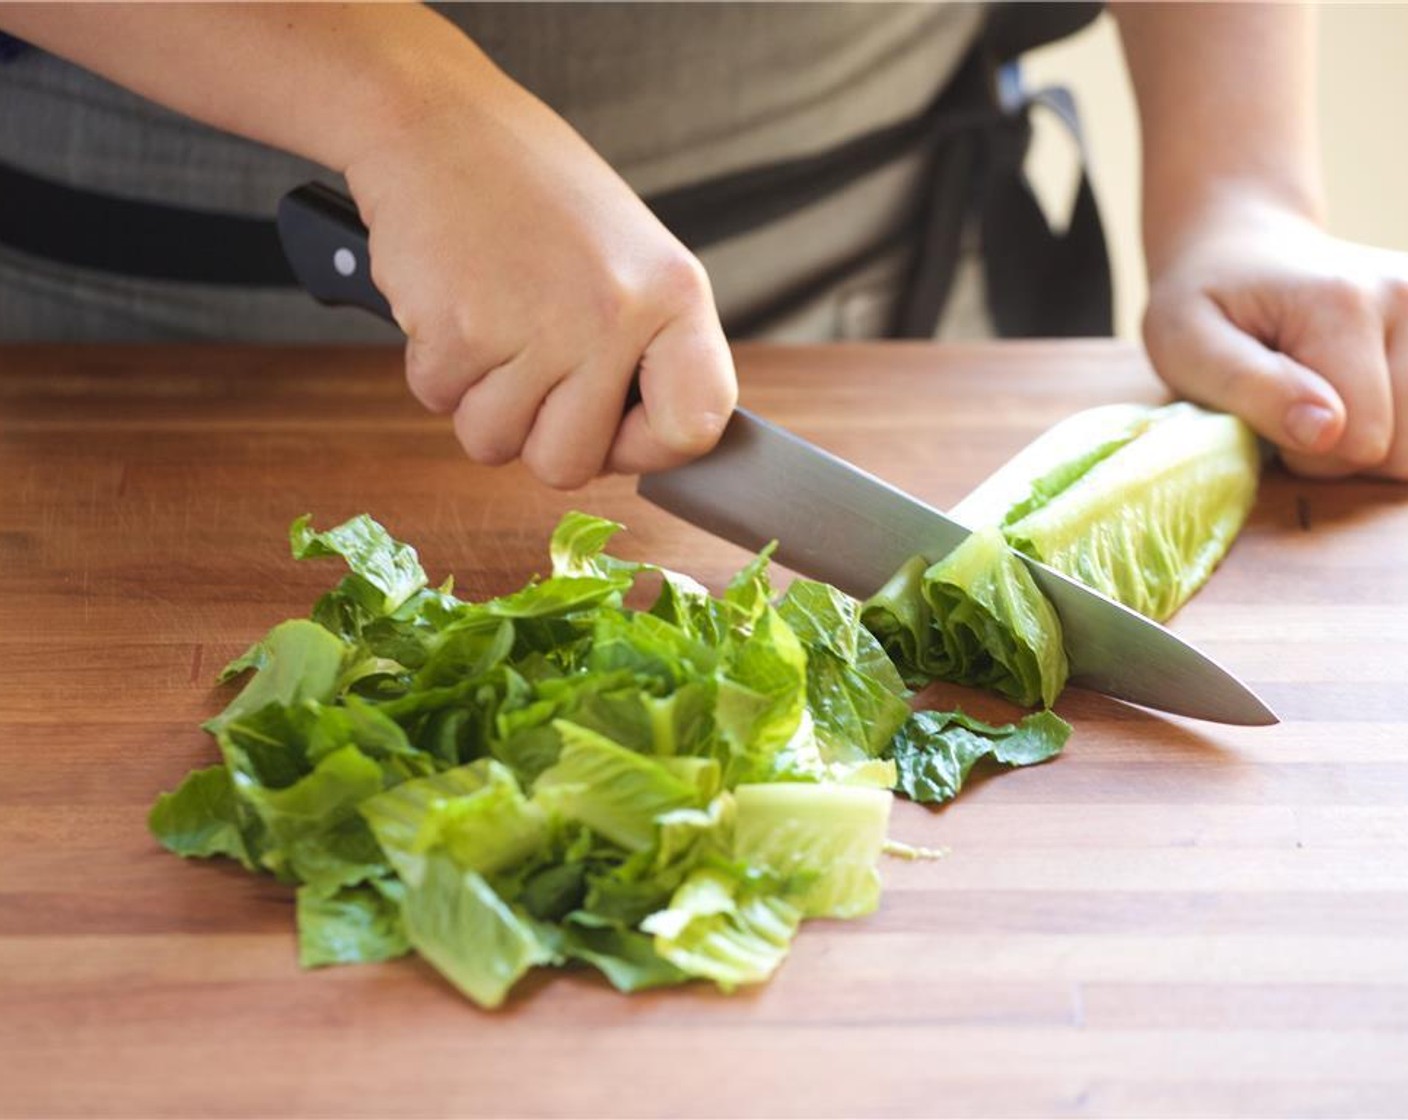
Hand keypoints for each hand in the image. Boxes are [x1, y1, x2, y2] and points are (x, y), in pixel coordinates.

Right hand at [343, 51, 735, 488]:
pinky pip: (439, 404)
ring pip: (496, 445)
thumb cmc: (531, 190)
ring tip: (489, 322)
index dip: (646, 446)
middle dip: (535, 434)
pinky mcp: (460, 332)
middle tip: (526, 367)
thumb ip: (648, 349)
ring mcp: (538, 328)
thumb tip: (646, 443)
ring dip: (478, 400)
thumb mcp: (630, 256)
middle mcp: (615, 316)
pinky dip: (434, 367)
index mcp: (674, 296)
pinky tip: (453, 302)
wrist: (437, 121)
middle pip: (572, 466)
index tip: (615, 425)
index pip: (695, 428)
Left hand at [1142, 194, 1406, 479]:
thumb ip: (1251, 389)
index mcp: (1344, 303)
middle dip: (1339, 449)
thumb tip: (1326, 432)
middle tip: (1293, 404)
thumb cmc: (1204, 304)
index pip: (1358, 441)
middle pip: (1400, 448)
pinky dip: (1394, 421)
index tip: (1267, 412)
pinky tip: (1358, 388)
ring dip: (1369, 438)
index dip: (1305, 453)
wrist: (1244, 249)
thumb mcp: (1186, 346)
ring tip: (1324, 393)